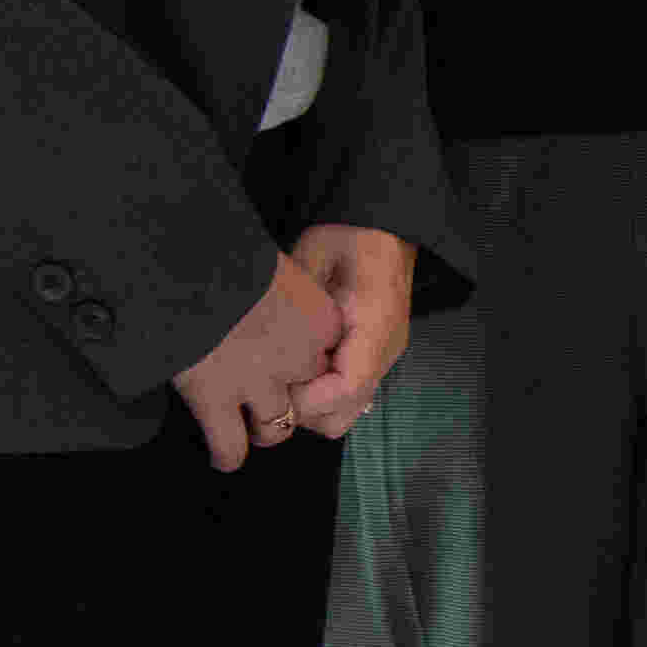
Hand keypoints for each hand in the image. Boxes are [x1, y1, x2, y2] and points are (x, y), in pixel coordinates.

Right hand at [165, 251, 348, 469]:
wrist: (186, 260)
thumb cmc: (226, 251)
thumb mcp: (272, 263)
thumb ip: (282, 289)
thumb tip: (269, 296)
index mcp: (321, 319)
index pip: (330, 355)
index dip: (309, 359)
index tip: (293, 357)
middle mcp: (300, 357)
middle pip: (307, 392)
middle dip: (292, 395)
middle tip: (269, 391)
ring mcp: (258, 383)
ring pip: (277, 427)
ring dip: (267, 430)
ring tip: (253, 431)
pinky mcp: (216, 400)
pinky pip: (230, 443)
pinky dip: (228, 453)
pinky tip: (224, 457)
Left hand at [287, 225, 418, 439]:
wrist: (381, 229)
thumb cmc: (348, 238)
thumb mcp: (313, 260)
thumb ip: (293, 306)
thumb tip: (261, 352)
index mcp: (376, 327)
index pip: (346, 388)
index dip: (306, 397)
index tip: (274, 382)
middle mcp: (384, 353)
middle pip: (342, 417)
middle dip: (302, 410)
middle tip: (272, 381)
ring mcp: (380, 361)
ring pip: (342, 415)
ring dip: (308, 405)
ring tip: (283, 375)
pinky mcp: (370, 361)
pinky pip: (343, 397)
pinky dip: (317, 394)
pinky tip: (297, 367)